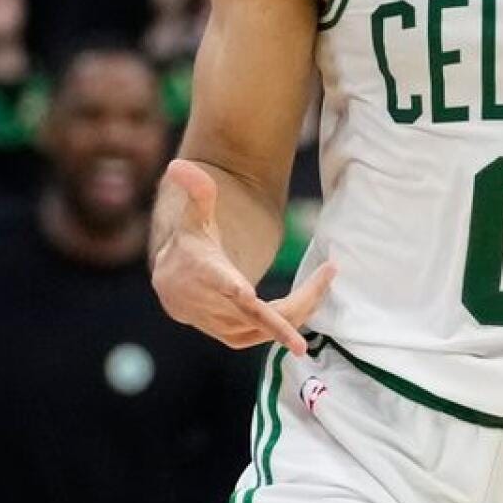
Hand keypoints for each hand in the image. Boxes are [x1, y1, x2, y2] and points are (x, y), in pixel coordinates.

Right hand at [153, 160, 327, 351]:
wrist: (173, 284)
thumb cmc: (189, 243)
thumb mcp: (192, 216)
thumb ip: (195, 191)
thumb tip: (178, 165)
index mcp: (202, 273)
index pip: (217, 282)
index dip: (232, 289)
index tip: (247, 293)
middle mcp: (211, 305)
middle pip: (258, 311)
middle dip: (297, 299)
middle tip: (329, 273)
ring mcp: (222, 325)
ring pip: (268, 326)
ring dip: (302, 306)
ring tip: (327, 279)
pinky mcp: (234, 337)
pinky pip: (268, 334)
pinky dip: (292, 322)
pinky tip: (312, 299)